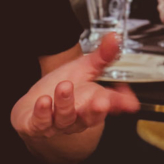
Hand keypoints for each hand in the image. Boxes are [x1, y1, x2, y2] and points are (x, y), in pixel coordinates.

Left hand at [17, 34, 139, 141]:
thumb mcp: (83, 68)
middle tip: (102, 102)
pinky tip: (43, 101)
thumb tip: (115, 38)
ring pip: (65, 117)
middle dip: (96, 111)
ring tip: (64, 86)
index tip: (129, 102)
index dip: (120, 103)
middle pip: (89, 117)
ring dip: (65, 103)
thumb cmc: (61, 87)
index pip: (109, 104)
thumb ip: (101, 56)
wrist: (34, 104)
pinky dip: (42, 113)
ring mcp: (57, 122)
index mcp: (92, 104)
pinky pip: (41, 123)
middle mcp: (77, 117)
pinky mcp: (37, 126)